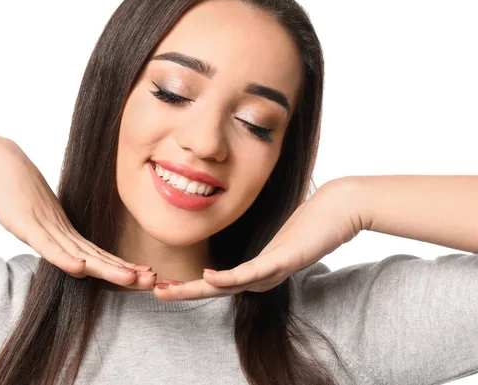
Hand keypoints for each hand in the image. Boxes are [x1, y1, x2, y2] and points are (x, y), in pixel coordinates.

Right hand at [0, 136, 156, 287]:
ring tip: (132, 278)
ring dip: (106, 267)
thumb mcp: (35, 217)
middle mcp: (61, 229)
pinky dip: (65, 258)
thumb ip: (49, 233)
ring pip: (80, 252)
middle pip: (98, 255)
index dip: (121, 267)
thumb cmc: (15, 188)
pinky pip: (48, 245)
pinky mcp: (26, 225)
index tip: (146, 276)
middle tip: (153, 281)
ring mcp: (45, 226)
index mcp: (65, 230)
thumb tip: (64, 247)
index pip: (98, 254)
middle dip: (125, 270)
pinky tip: (82, 267)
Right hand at [153, 178, 361, 300]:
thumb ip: (269, 241)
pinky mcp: (287, 259)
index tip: (166, 281)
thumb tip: (260, 240)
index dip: (192, 284)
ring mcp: (276, 269)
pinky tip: (209, 277)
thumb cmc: (315, 217)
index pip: (220, 280)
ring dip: (198, 289)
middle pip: (219, 288)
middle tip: (157, 292)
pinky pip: (253, 271)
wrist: (344, 207)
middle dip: (186, 291)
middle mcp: (265, 274)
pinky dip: (229, 277)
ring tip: (170, 289)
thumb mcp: (284, 232)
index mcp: (261, 268)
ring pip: (231, 285)